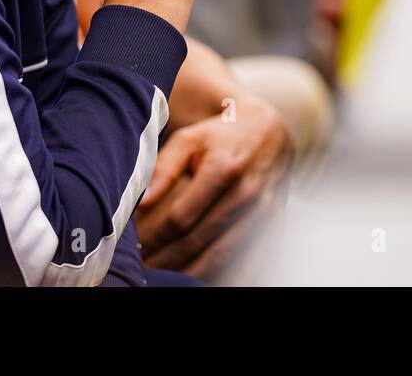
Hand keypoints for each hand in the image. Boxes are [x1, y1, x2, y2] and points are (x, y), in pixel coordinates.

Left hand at [135, 92, 291, 278]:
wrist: (270, 131)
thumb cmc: (221, 136)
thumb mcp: (189, 140)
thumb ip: (162, 170)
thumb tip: (139, 203)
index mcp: (223, 168)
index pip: (182, 217)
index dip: (155, 238)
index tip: (136, 248)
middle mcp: (246, 193)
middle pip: (199, 241)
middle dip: (167, 260)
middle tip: (144, 270)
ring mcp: (264, 212)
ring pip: (223, 257)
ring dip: (191, 273)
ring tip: (165, 278)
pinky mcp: (275, 225)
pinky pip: (248, 261)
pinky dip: (224, 276)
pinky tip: (200, 280)